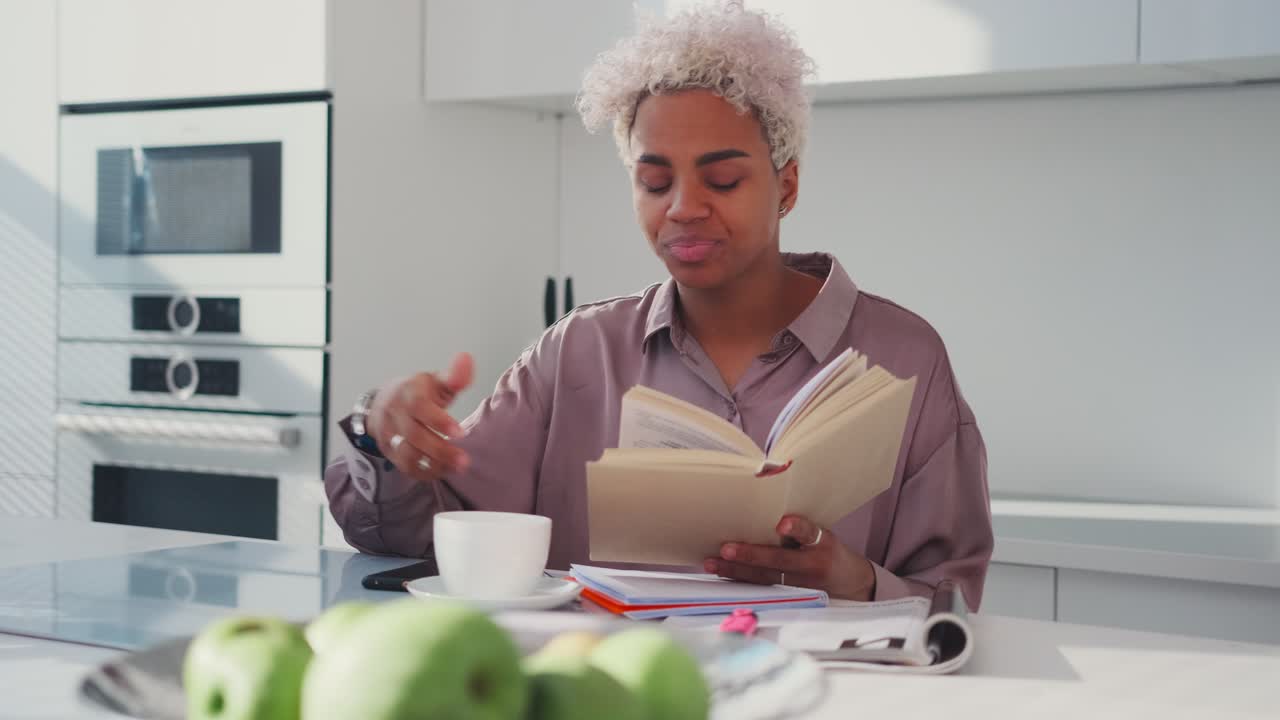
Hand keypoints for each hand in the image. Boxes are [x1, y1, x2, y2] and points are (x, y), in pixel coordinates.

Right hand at [367, 352, 473, 481]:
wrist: (383, 402)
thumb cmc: (417, 392)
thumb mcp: (435, 380)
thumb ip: (454, 376)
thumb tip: (466, 359)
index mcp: (409, 393)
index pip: (419, 407)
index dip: (439, 420)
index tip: (460, 432)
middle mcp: (395, 414)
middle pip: (414, 435)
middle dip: (440, 450)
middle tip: (464, 460)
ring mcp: (390, 434)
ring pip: (407, 454)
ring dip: (433, 465)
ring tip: (457, 467)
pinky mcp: (389, 451)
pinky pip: (404, 466)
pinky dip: (424, 472)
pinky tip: (443, 471)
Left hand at [704, 514, 876, 600]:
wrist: (850, 583)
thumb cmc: (828, 549)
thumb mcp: (823, 532)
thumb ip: (800, 523)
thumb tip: (763, 495)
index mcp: (822, 543)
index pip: (810, 532)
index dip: (796, 528)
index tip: (782, 524)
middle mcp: (812, 565)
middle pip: (779, 561)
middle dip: (750, 555)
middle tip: (726, 549)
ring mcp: (801, 585)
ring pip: (765, 578)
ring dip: (736, 572)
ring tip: (712, 563)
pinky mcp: (790, 597)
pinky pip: (762, 588)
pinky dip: (740, 580)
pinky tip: (721, 573)